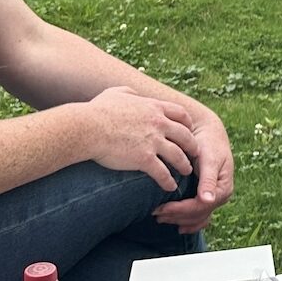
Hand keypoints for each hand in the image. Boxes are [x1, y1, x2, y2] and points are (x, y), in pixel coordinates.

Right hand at [82, 87, 197, 189]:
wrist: (86, 127)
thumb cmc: (96, 111)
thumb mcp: (115, 93)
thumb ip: (129, 93)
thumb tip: (133, 94)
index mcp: (153, 107)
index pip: (180, 114)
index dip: (187, 124)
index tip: (189, 131)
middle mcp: (158, 123)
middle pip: (185, 136)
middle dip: (192, 146)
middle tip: (195, 154)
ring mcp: (153, 141)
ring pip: (178, 156)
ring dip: (184, 165)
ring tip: (186, 172)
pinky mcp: (144, 159)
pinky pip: (163, 173)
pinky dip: (168, 181)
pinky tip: (170, 187)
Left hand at [153, 107, 234, 232]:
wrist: (208, 130)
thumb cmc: (208, 142)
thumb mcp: (209, 159)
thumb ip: (208, 179)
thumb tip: (207, 200)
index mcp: (223, 188)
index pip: (200, 206)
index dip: (180, 210)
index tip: (162, 208)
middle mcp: (219, 195)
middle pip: (197, 214)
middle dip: (176, 216)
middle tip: (155, 213)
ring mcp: (213, 196)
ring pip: (197, 217)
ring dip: (179, 220)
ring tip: (160, 218)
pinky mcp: (206, 195)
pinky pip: (199, 214)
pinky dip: (188, 221)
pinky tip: (178, 226)